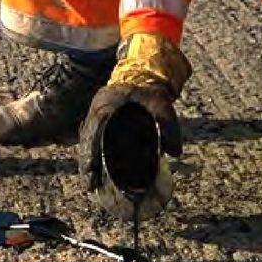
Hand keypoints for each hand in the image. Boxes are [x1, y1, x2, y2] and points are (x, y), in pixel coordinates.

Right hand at [78, 79, 181, 199]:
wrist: (143, 77)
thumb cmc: (151, 93)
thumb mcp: (163, 106)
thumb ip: (169, 128)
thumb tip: (175, 153)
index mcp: (107, 104)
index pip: (95, 130)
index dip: (91, 151)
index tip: (91, 169)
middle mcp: (97, 110)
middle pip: (87, 140)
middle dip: (87, 163)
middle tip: (90, 184)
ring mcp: (95, 114)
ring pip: (85, 141)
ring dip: (87, 161)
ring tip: (90, 183)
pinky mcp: (98, 119)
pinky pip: (89, 139)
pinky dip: (90, 154)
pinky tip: (92, 170)